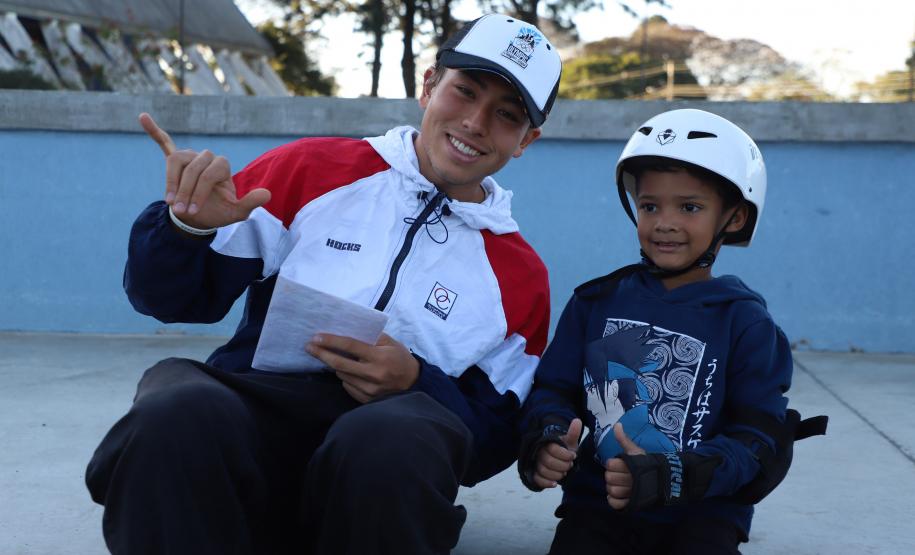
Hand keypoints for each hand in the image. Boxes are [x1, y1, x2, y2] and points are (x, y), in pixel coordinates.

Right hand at [139, 113, 270, 229]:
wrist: (201, 217)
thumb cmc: (219, 212)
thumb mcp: (237, 213)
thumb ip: (250, 203)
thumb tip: (267, 194)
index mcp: (222, 165)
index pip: (208, 173)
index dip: (199, 192)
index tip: (193, 211)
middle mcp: (206, 157)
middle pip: (192, 168)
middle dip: (186, 191)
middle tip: (182, 211)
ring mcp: (189, 157)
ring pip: (176, 162)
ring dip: (172, 182)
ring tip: (170, 202)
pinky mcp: (174, 160)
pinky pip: (165, 143)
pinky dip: (154, 131)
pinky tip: (143, 117)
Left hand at [306, 332, 418, 402]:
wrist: (414, 384)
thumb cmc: (401, 360)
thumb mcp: (392, 343)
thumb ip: (372, 338)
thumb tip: (348, 333)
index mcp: (380, 357)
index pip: (351, 346)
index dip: (332, 341)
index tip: (317, 337)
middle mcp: (373, 374)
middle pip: (340, 363)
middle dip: (322, 354)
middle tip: (309, 347)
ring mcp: (369, 389)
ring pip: (342, 375)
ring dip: (336, 365)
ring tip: (334, 357)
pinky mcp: (366, 399)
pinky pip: (347, 386)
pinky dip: (346, 377)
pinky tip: (350, 372)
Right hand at [532, 418, 581, 488]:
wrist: (558, 457)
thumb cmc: (564, 449)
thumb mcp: (570, 441)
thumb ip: (573, 432)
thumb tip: (577, 421)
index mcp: (547, 443)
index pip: (553, 449)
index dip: (565, 455)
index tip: (574, 456)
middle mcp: (540, 453)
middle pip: (548, 461)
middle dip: (563, 465)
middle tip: (570, 465)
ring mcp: (536, 463)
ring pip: (543, 470)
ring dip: (557, 474)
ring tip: (564, 473)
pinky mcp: (535, 473)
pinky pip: (537, 479)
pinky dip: (546, 483)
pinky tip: (555, 483)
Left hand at [605, 422, 645, 509]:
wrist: (664, 480)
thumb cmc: (647, 464)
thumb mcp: (636, 450)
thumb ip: (623, 439)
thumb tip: (616, 424)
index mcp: (630, 464)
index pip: (609, 464)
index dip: (612, 464)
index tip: (619, 465)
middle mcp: (630, 479)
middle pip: (609, 478)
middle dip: (612, 476)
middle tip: (619, 476)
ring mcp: (632, 492)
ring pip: (612, 490)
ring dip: (613, 488)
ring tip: (619, 485)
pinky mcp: (632, 503)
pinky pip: (616, 504)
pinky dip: (614, 501)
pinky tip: (617, 495)